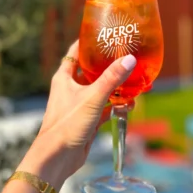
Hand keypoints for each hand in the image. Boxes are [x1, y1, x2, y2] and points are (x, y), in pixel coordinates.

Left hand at [17, 40, 136, 190]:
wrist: (58, 157)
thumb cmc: (68, 124)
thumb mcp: (92, 98)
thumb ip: (111, 79)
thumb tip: (129, 60)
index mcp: (65, 77)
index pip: (76, 52)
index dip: (88, 42)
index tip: (104, 34)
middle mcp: (71, 88)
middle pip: (92, 70)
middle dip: (109, 66)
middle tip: (127, 58)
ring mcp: (79, 103)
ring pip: (100, 90)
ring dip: (115, 87)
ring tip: (134, 81)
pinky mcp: (87, 118)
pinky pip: (104, 107)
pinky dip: (116, 105)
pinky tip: (130, 104)